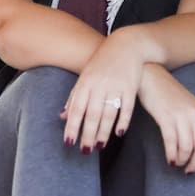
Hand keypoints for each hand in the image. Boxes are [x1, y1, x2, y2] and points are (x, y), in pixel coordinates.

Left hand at [60, 28, 143, 152]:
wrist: (126, 45)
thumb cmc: (102, 63)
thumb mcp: (86, 76)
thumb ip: (75, 96)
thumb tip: (63, 117)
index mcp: (85, 82)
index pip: (76, 108)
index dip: (72, 126)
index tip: (68, 142)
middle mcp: (99, 84)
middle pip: (92, 114)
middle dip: (87, 134)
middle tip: (85, 150)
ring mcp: (116, 85)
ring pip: (109, 113)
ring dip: (104, 132)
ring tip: (99, 146)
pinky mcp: (131, 87)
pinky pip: (127, 108)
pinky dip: (123, 121)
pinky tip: (119, 133)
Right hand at [138, 64, 194, 180]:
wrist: (151, 76)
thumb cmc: (169, 95)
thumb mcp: (190, 108)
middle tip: (188, 170)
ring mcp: (181, 115)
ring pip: (188, 148)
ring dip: (182, 160)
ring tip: (177, 162)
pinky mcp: (166, 116)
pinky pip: (172, 142)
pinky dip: (172, 155)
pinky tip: (170, 159)